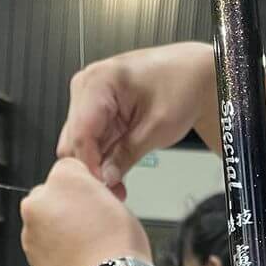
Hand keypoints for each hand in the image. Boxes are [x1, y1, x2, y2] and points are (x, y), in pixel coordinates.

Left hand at [20, 158, 150, 265]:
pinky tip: (79, 261)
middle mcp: (39, 203)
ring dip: (60, 232)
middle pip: (49, 196)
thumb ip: (94, 194)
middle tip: (91, 224)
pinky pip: (44, 251)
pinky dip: (56, 254)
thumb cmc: (117, 248)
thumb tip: (89, 199)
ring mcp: (30, 234)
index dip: (85, 184)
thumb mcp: (116, 203)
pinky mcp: (30, 261)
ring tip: (88, 247)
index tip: (94, 197)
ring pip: (44, 225)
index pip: (69, 168)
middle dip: (65, 207)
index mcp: (62, 180)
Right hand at [57, 43, 215, 196]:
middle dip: (91, 170)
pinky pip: (90, 144)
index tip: (102, 188)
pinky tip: (116, 173)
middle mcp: (87, 88)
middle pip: (73, 141)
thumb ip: (127, 154)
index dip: (89, 166)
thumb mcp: (157, 126)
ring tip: (118, 186)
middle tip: (113, 191)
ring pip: (79, 146)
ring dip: (97, 168)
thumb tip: (105, 179)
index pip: (80, 133)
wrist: (192, 74)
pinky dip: (101, 161)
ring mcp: (89, 100)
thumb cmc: (180, 83)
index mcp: (98, 81)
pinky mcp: (96, 113)